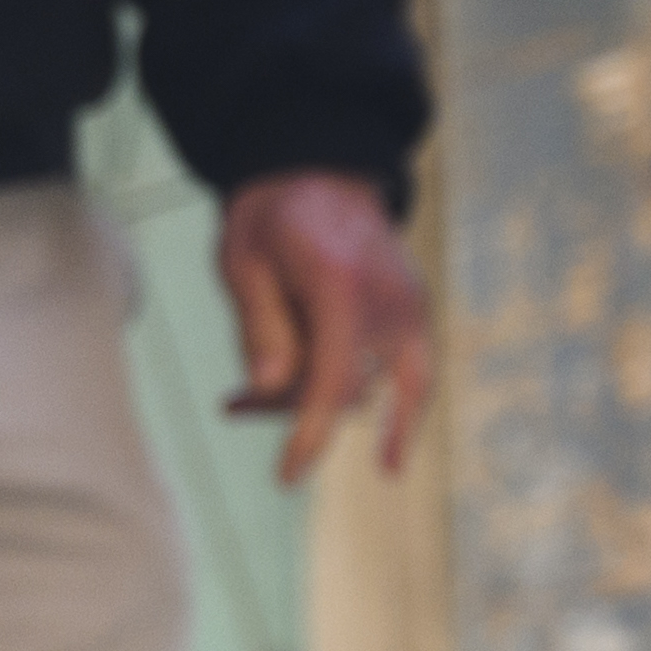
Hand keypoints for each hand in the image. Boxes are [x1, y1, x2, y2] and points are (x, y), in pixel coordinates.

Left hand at [214, 170, 432, 483]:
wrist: (322, 173)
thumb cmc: (272, 218)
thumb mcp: (242, 262)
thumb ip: (259, 325)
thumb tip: (269, 389)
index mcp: (340, 283)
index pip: (332, 378)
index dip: (309, 433)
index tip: (288, 477)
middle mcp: (388, 299)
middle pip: (346, 390)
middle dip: (289, 407)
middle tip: (235, 404)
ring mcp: (410, 306)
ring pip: (369, 389)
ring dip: (314, 401)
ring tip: (249, 394)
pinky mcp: (415, 313)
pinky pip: (412, 377)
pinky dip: (396, 412)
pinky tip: (391, 462)